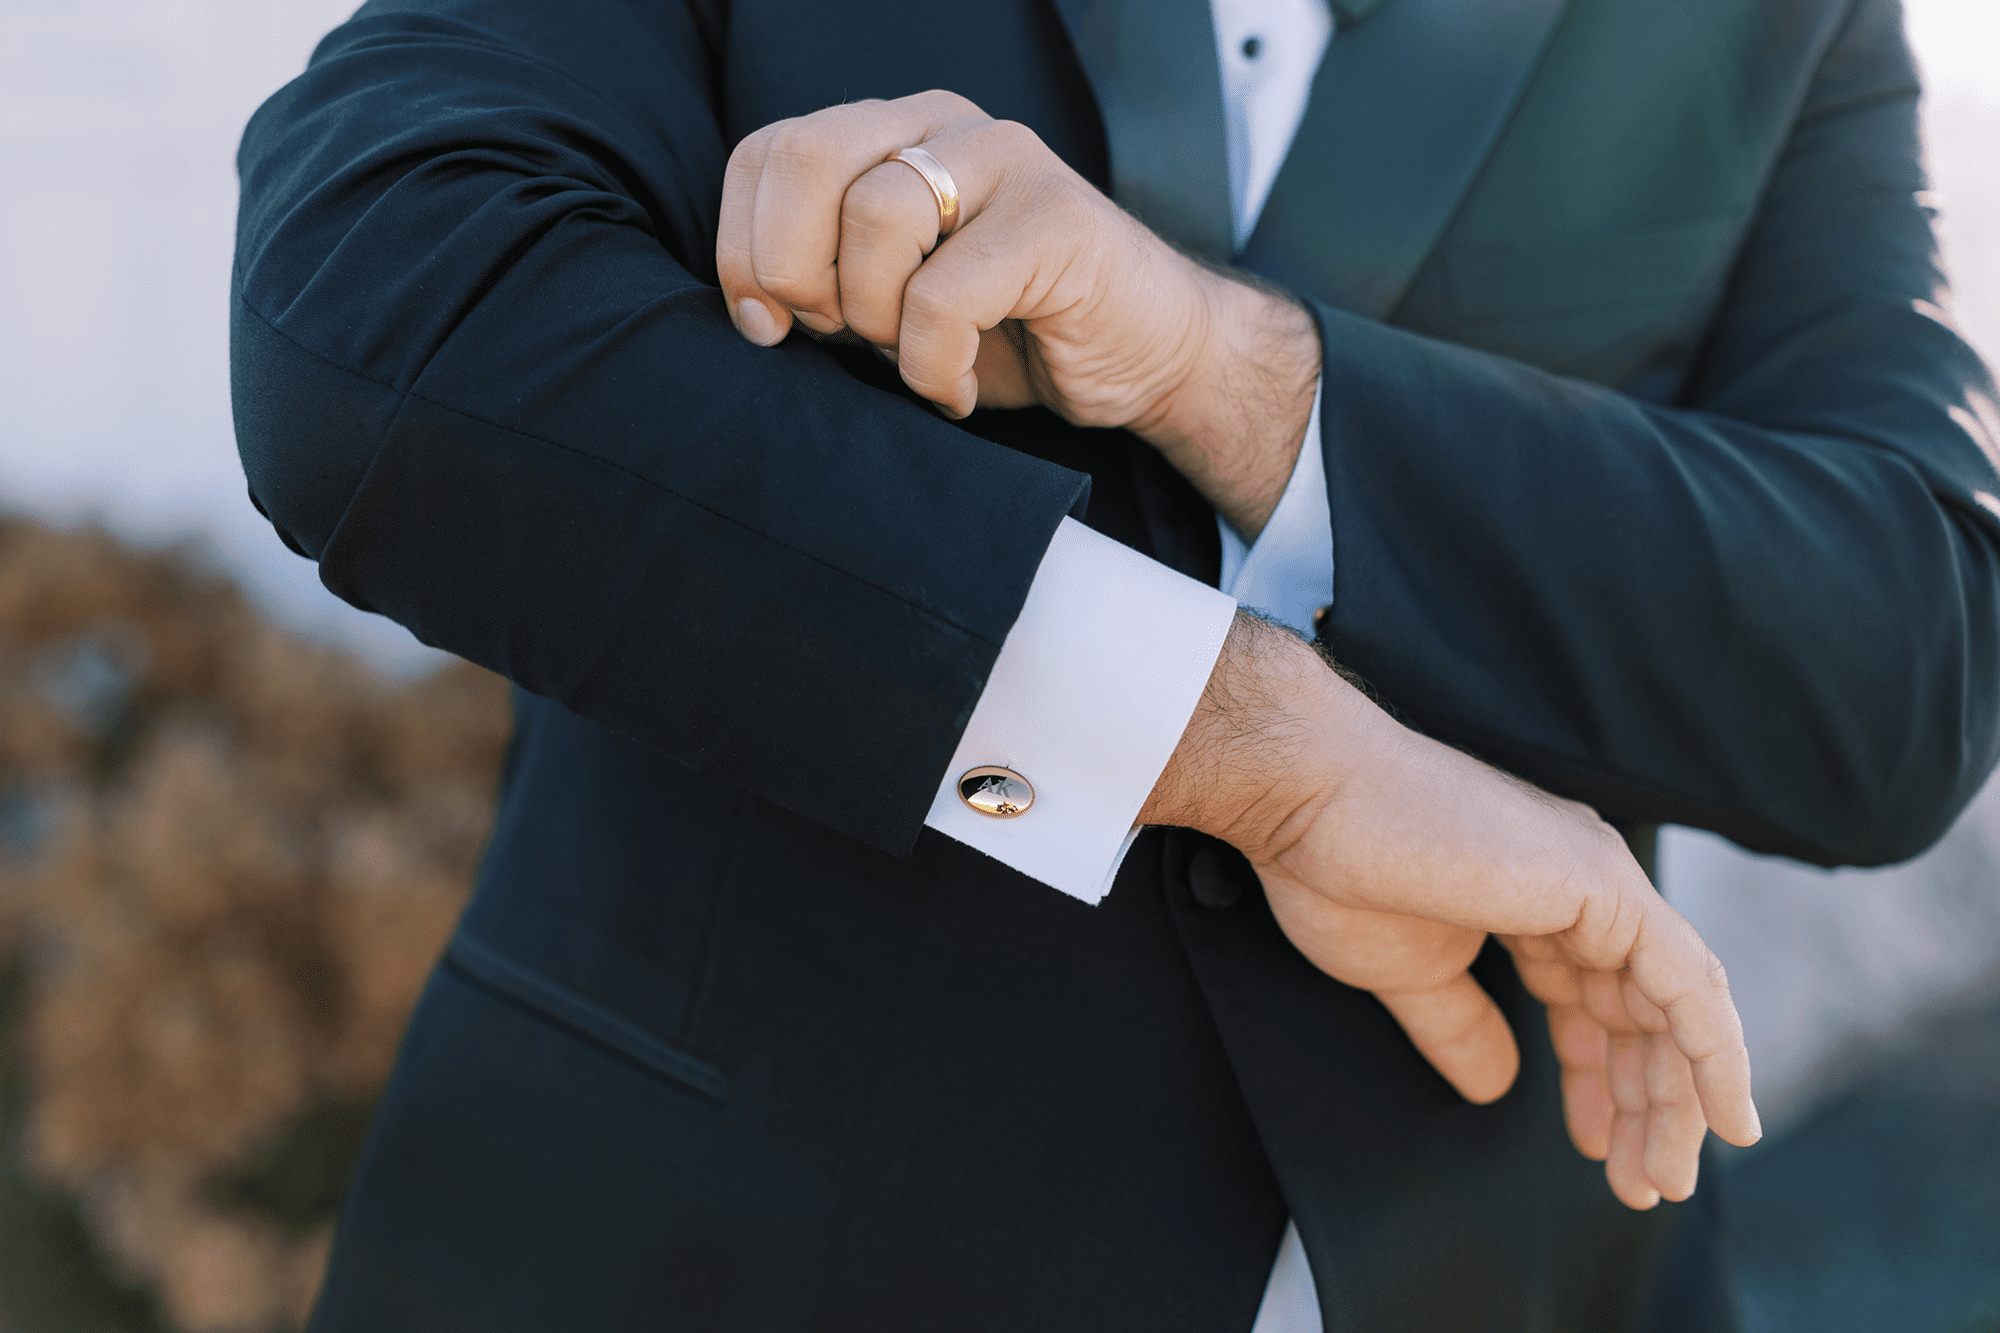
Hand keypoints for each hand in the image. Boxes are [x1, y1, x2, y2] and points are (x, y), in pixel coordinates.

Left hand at [717, 91, 1317, 539]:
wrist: (1147, 357)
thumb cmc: (1012, 331)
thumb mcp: (888, 304)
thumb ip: (823, 282)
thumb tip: (750, 305)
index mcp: (890, 133)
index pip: (767, 152)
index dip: (740, 245)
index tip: (764, 325)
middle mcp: (941, 125)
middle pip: (806, 157)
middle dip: (791, 267)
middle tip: (831, 333)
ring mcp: (1004, 160)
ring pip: (874, 218)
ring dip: (876, 319)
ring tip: (917, 357)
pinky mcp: (1056, 217)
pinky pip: (944, 294)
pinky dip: (933, 366)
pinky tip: (959, 386)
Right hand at [1141, 614, 1761, 1208]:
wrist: (1308, 801)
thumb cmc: (1337, 867)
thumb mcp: (1409, 973)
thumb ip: (1462, 1027)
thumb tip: (1497, 1087)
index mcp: (1537, 898)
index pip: (1597, 1000)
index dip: (1599, 1076)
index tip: (1593, 1144)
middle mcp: (1583, 886)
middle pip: (1646, 1010)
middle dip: (1647, 1103)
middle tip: (1643, 1184)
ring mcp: (1600, 882)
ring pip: (1678, 1005)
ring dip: (1680, 1097)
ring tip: (1662, 1176)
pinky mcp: (1605, 889)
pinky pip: (1687, 984)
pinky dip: (1713, 1052)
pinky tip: (1722, 1115)